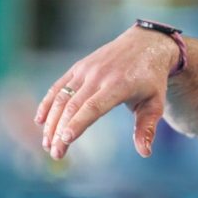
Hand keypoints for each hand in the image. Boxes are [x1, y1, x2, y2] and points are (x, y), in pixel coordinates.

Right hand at [35, 26, 178, 159]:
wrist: (146, 44)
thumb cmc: (152, 79)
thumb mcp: (156, 103)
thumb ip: (147, 127)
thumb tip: (145, 152)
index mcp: (119, 85)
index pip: (94, 107)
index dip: (78, 123)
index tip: (65, 140)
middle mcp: (99, 76)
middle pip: (73, 106)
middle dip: (60, 131)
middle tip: (54, 153)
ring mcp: (87, 69)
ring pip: (62, 97)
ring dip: (51, 121)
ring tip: (47, 144)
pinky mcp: (79, 66)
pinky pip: (59, 86)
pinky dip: (48, 103)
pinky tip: (40, 121)